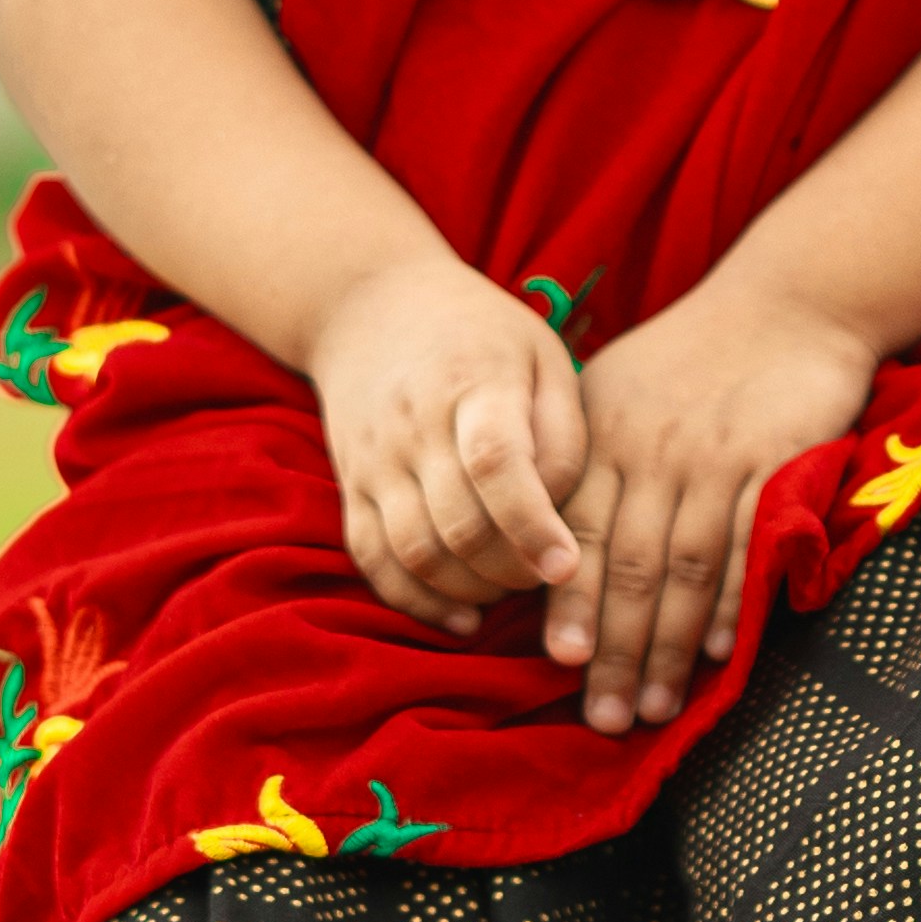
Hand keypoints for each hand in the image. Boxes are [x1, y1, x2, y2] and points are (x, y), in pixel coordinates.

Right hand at [308, 249, 590, 634]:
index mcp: (474, 381)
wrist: (370, 303)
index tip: (567, 567)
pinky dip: (416, 602)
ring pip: (415, 553)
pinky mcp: (352, 485)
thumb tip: (565, 511)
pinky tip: (462, 617)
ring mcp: (375, 459)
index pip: (494, 461)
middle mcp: (415, 424)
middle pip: (458, 523)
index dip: (531, 522)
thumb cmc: (480, 334)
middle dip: (512, 570)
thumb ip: (565, 429)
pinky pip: (372, 560)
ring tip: (510, 587)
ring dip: (471, 591)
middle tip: (550, 575)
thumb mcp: (541, 353)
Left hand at [553, 264, 880, 733]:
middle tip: (607, 719)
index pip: (576, 533)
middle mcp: (650, 450)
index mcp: (603, 437)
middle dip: (614, 650)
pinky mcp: (775, 461)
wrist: (788, 299)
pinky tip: (723, 653)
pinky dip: (734, 602)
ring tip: (660, 707)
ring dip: (671, 647)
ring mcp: (713, 458)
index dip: (568, 603)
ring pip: (685, 568)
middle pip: (627, 566)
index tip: (560, 665)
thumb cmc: (693, 353)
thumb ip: (587, 461)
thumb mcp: (616, 389)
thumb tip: (549, 546)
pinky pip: (748, 545)